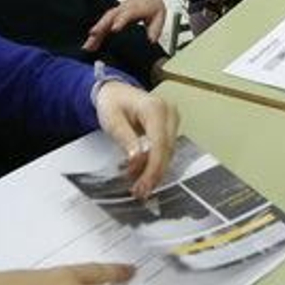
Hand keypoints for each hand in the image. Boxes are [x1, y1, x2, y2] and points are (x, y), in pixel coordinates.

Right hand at [85, 0, 166, 47]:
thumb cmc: (151, 6)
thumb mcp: (159, 15)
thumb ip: (155, 28)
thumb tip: (151, 40)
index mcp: (135, 8)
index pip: (126, 14)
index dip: (120, 21)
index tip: (114, 29)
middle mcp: (122, 9)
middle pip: (110, 16)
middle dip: (101, 25)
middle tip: (93, 35)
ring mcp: (115, 13)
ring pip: (103, 21)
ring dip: (95, 33)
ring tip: (87, 46)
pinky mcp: (111, 18)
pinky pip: (102, 26)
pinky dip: (95, 36)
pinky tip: (90, 45)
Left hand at [96, 83, 179, 197]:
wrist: (115, 93)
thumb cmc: (112, 102)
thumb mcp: (113, 121)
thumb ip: (126, 140)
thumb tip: (137, 160)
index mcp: (155, 108)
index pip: (160, 143)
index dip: (152, 167)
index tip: (143, 185)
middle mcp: (169, 112)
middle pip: (167, 150)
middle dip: (154, 174)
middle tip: (141, 191)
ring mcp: (172, 119)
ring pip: (169, 152)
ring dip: (155, 171)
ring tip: (140, 186)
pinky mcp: (170, 127)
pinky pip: (166, 150)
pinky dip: (156, 163)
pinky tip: (145, 175)